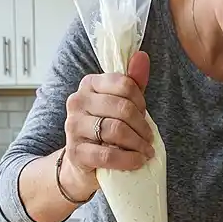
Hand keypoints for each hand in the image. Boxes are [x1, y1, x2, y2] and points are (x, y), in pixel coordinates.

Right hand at [60, 51, 153, 198]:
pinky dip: (128, 159)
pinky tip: (138, 161)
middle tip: (149, 138)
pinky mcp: (76, 152)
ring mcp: (73, 127)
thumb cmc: (104, 130)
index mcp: (89, 84)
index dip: (141, 101)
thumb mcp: (119, 105)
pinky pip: (108, 154)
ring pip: (116, 130)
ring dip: (138, 143)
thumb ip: (132, 84)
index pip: (124, 84)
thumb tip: (142, 57)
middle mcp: (77, 101)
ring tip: (146, 151)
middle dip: (142, 125)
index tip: (144, 115)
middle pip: (122, 108)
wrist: (82, 164)